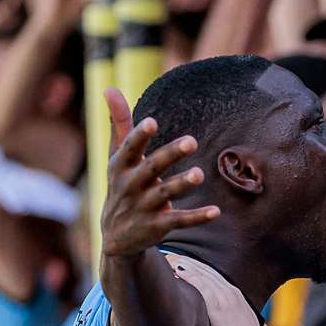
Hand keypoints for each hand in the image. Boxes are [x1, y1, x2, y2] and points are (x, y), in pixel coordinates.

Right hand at [101, 87, 220, 258]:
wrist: (117, 237)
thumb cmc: (121, 185)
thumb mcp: (116, 157)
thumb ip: (119, 124)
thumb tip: (109, 87)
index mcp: (120, 166)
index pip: (129, 149)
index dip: (139, 136)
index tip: (152, 122)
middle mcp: (131, 186)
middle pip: (151, 168)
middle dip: (169, 155)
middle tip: (192, 141)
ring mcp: (144, 208)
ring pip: (165, 194)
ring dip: (182, 184)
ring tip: (200, 174)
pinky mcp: (158, 227)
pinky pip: (179, 220)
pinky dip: (197, 217)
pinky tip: (216, 211)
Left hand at [164, 252, 259, 325]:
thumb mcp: (238, 325)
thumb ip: (226, 318)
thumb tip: (218, 322)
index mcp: (234, 295)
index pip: (212, 275)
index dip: (196, 267)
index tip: (182, 262)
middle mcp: (229, 292)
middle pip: (205, 270)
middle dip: (187, 261)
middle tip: (170, 255)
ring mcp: (224, 298)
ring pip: (201, 274)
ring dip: (184, 265)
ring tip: (168, 259)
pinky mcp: (217, 307)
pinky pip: (201, 286)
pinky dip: (188, 277)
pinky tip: (176, 271)